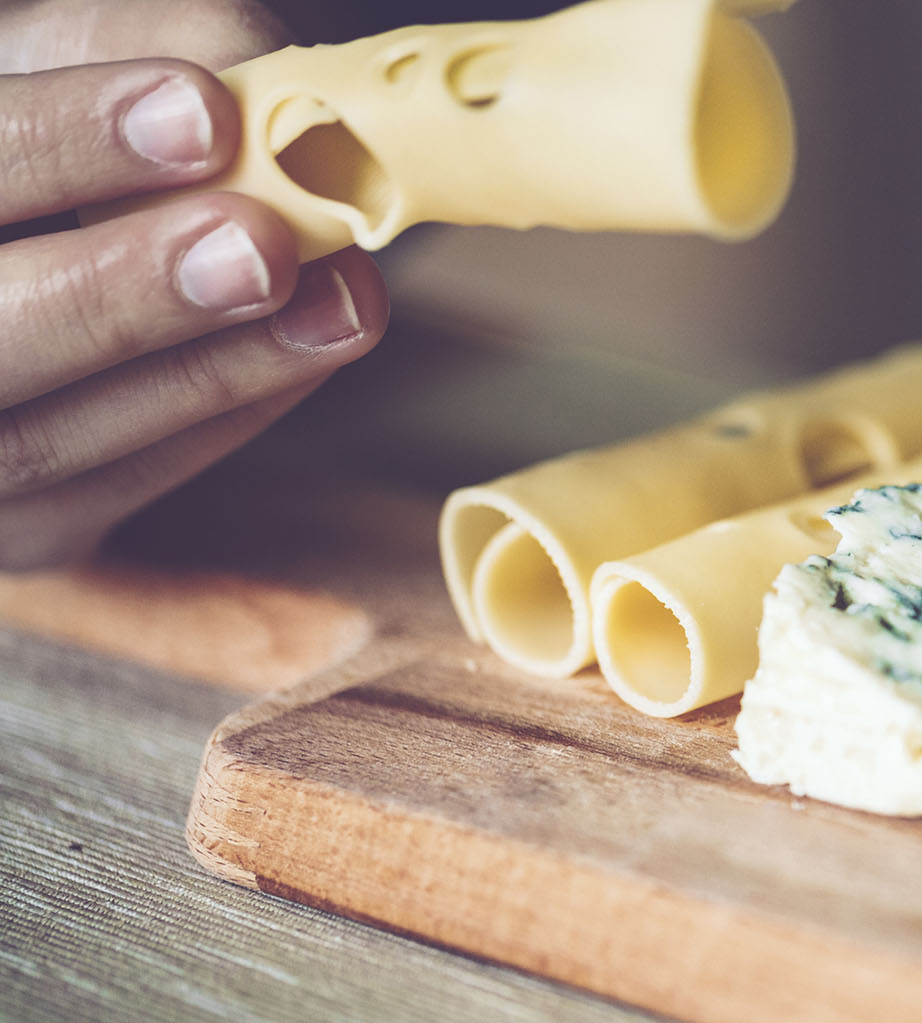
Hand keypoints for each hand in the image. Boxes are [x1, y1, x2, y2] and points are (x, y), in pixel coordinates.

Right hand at [0, 0, 388, 569]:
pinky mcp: (24, 529)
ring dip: (215, 366)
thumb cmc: (37, 148)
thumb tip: (247, 69)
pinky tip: (316, 343)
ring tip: (343, 298)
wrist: (29, 252)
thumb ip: (121, 42)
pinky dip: (227, 413)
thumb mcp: (40, 61)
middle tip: (265, 244)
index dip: (62, 143)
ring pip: (55, 438)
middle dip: (126, 288)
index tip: (205, 113)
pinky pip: (122, 482)